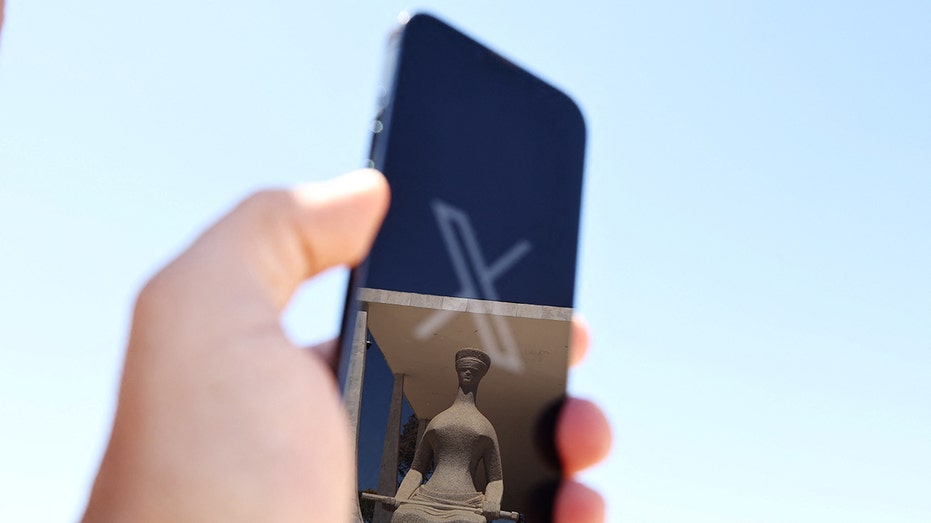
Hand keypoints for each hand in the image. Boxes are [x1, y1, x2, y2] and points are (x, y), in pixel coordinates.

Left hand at [82, 169, 609, 522]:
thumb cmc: (200, 484)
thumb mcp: (202, 322)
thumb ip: (269, 232)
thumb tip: (364, 188)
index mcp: (313, 391)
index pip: (408, 329)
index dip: (472, 301)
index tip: (526, 281)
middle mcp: (362, 455)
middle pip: (476, 390)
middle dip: (540, 361)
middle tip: (575, 344)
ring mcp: (405, 512)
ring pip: (516, 463)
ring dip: (571, 433)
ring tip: (584, 432)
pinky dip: (576, 510)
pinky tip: (579, 499)